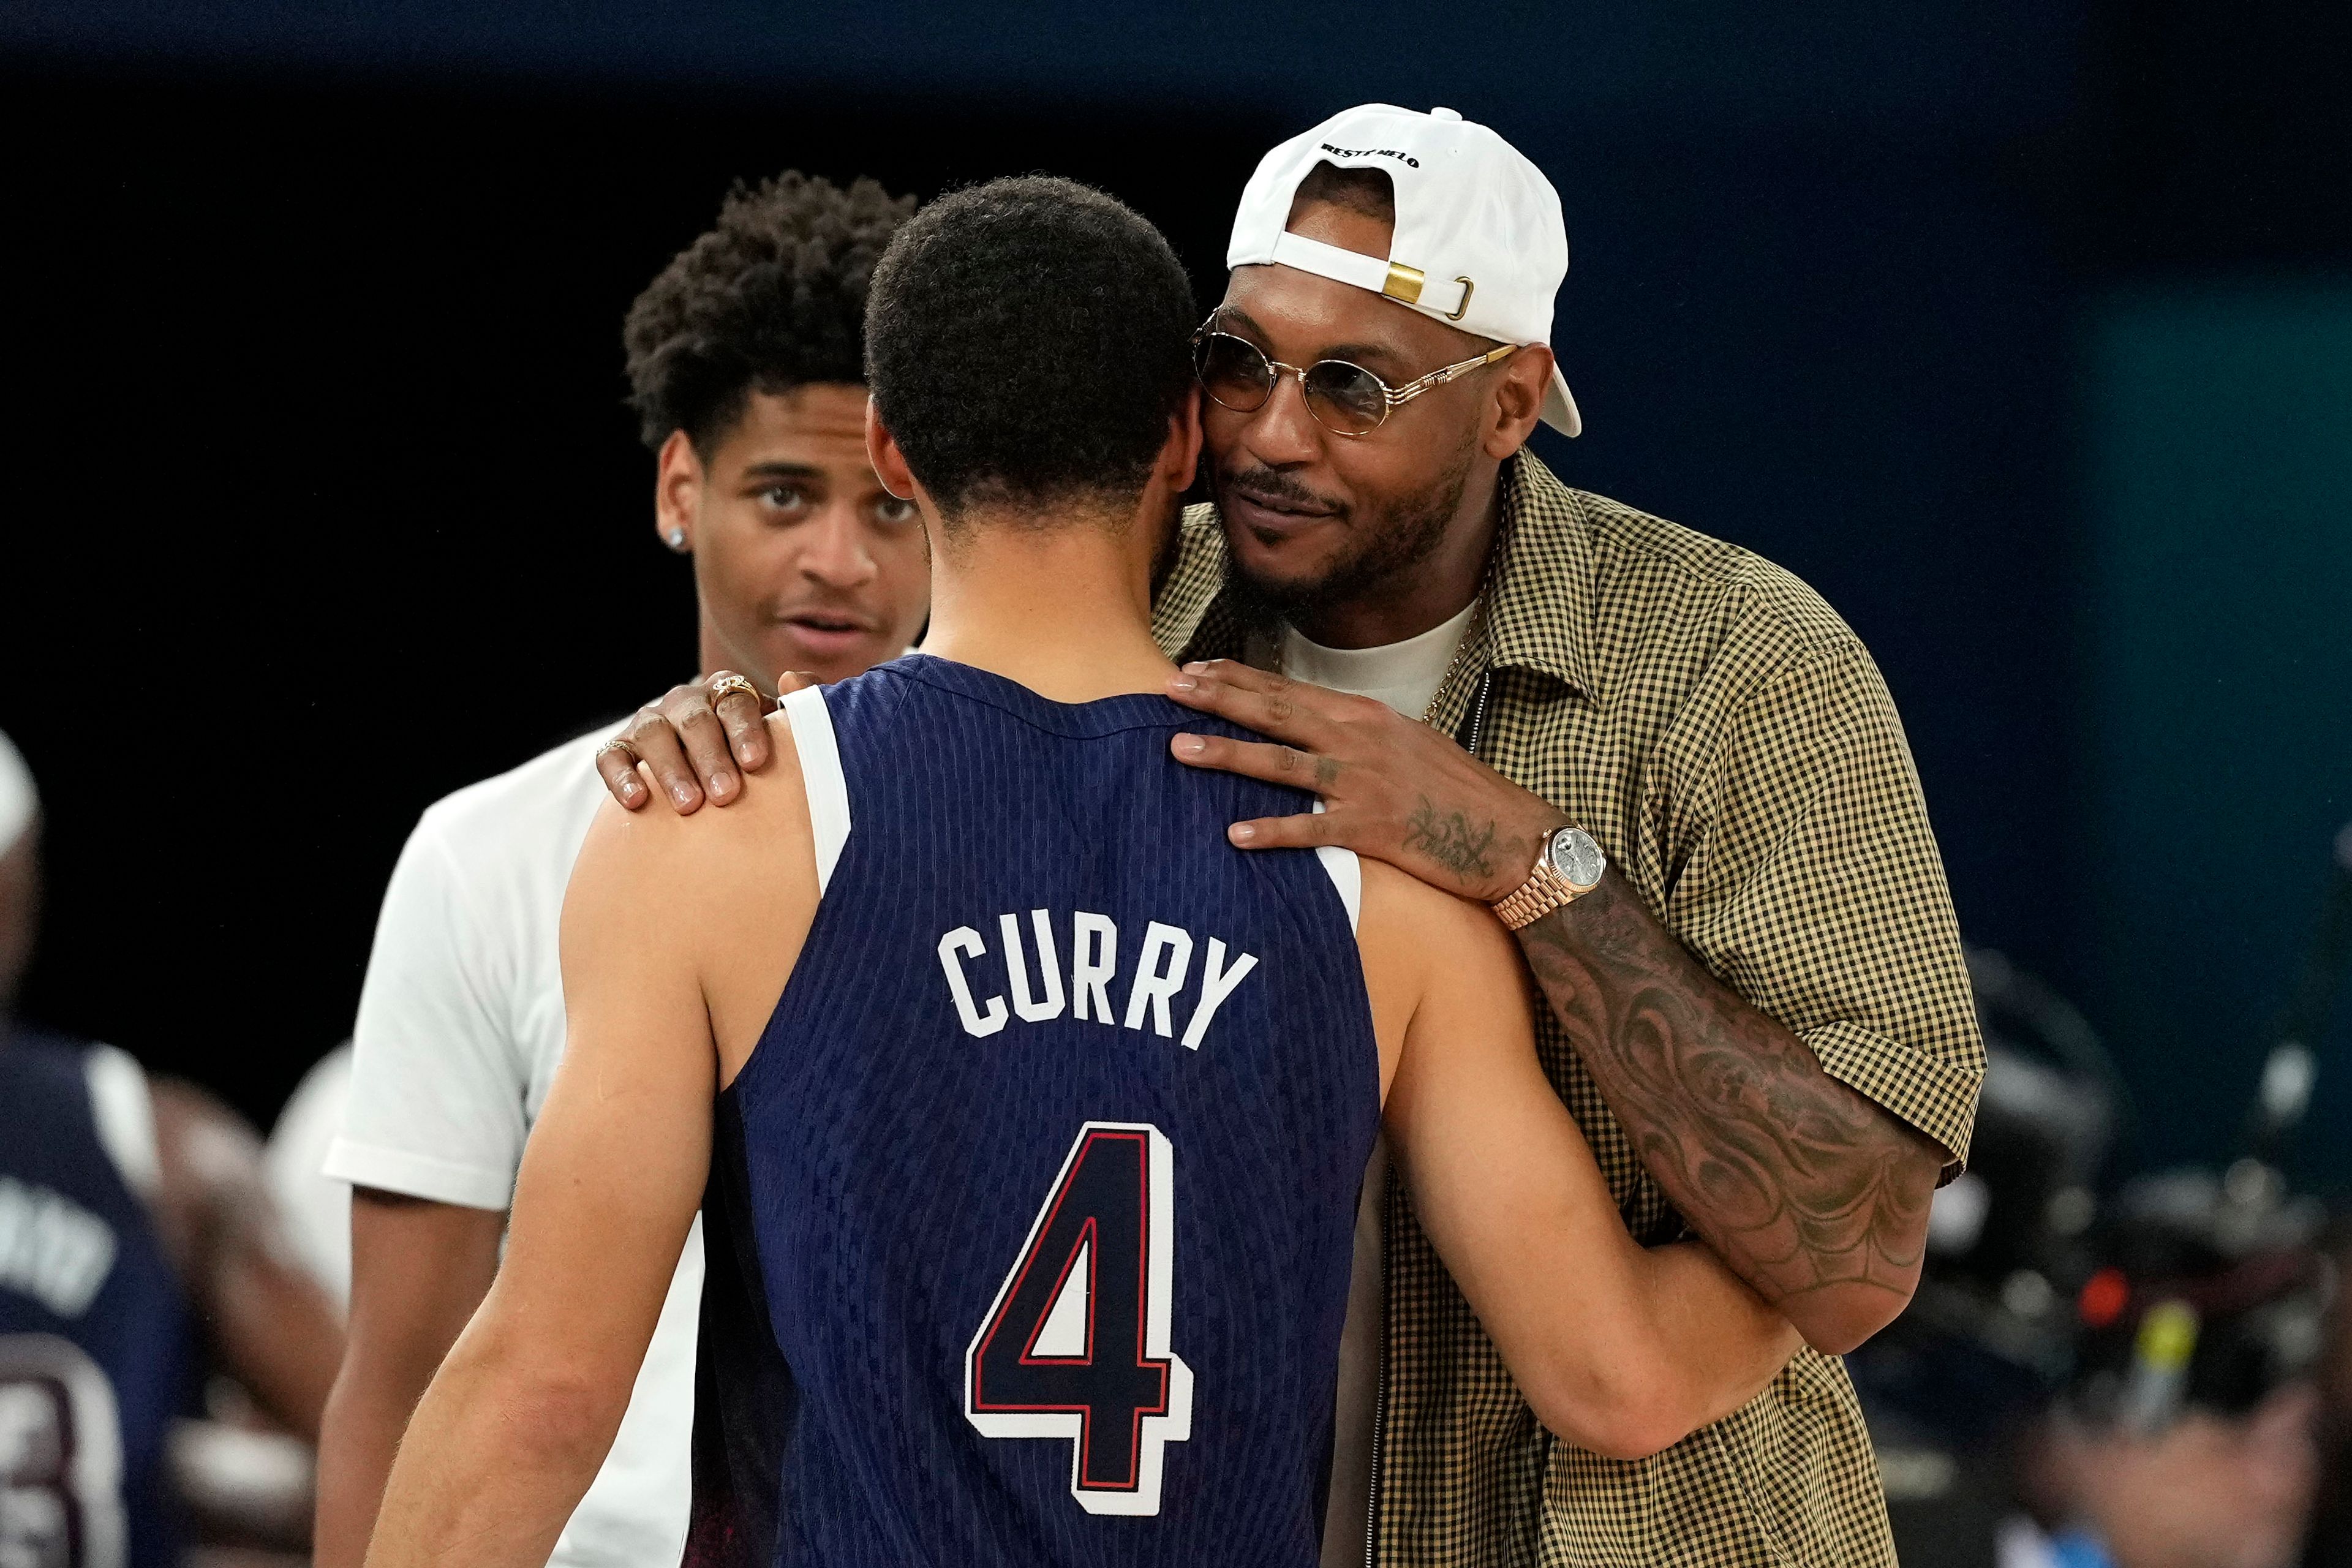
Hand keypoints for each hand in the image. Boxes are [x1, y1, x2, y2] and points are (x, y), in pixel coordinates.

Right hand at [595, 670, 814, 813]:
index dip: (746, 730)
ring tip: (689, 805)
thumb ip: (796, 710)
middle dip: (711, 757)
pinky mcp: (620, 749)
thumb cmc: (752, 762)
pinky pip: (612, 757)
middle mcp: (685, 703)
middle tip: (726, 795)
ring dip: (672, 770)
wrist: (710, 786)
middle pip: (696, 721)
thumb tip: (794, 677)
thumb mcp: (781, 737)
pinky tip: (637, 801)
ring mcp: (650, 723)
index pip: (736, 702)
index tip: (756, 763)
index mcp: (726, 693)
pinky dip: (622, 777)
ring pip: (655, 735)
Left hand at [1165, 660, 1564, 903]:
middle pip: (1277, 714)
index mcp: (1366, 716)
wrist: (1512, 834)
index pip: (1289, 690)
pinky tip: (1234, 835)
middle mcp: (1361, 739)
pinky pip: (1314, 830)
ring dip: (1227, 755)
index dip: (1239, 679)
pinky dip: (1274, 831)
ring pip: (1283, 763)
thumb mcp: (1407, 745)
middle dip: (1219, 699)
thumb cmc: (1459, 793)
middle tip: (1168, 688)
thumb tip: (1312, 729)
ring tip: (1178, 749)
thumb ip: (1357, 734)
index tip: (1195, 668)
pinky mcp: (1375, 829)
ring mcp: (1367, 782)